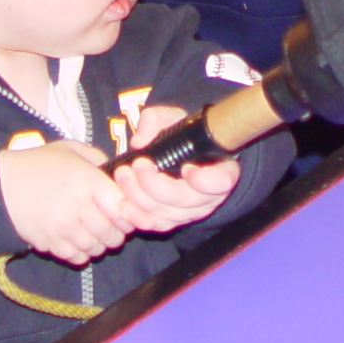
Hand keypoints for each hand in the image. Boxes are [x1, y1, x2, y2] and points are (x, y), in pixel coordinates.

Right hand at [0, 140, 131, 265]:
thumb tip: (118, 173)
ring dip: (99, 243)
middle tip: (111, 225)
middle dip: (116, 231)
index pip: (123, 207)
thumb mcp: (69, 149)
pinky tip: (77, 241)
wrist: (0, 185)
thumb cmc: (38, 164)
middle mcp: (78, 207)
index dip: (128, 211)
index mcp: (87, 181)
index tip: (123, 209)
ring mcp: (63, 228)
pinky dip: (81, 253)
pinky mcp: (50, 244)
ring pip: (96, 248)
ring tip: (94, 233)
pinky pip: (76, 257)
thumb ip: (97, 158)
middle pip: (112, 232)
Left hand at [110, 105, 238, 233]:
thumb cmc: (181, 134)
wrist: (177, 152)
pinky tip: (124, 206)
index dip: (204, 181)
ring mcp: (192, 212)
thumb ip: (154, 120)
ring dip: (140, 197)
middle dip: (154, 184)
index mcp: (221, 169)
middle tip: (136, 164)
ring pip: (167, 213)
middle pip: (184, 199)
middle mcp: (210, 196)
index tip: (186, 168)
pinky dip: (139, 218)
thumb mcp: (171, 116)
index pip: (221, 182)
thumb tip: (138, 143)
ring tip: (123, 175)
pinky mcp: (174, 221)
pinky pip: (157, 226)